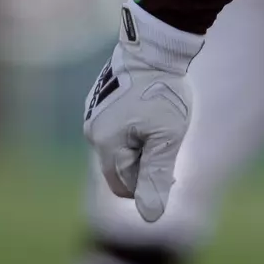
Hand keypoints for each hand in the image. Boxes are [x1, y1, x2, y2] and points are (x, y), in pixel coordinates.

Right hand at [82, 0, 204, 221]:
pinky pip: (116, 129)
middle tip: (169, 143)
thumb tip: (150, 218)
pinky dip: (133, 129)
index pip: (124, 186)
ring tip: (161, 123)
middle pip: (119, 168)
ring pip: (119, 148)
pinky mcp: (98, 101)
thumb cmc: (163, 92)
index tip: (171, 166)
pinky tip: (151, 111)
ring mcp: (93, 114)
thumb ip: (157, 177)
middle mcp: (91, 131)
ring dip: (140, 146)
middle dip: (144, 164)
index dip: (149, 184)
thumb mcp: (167, 138)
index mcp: (105, 143)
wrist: (154, 46)